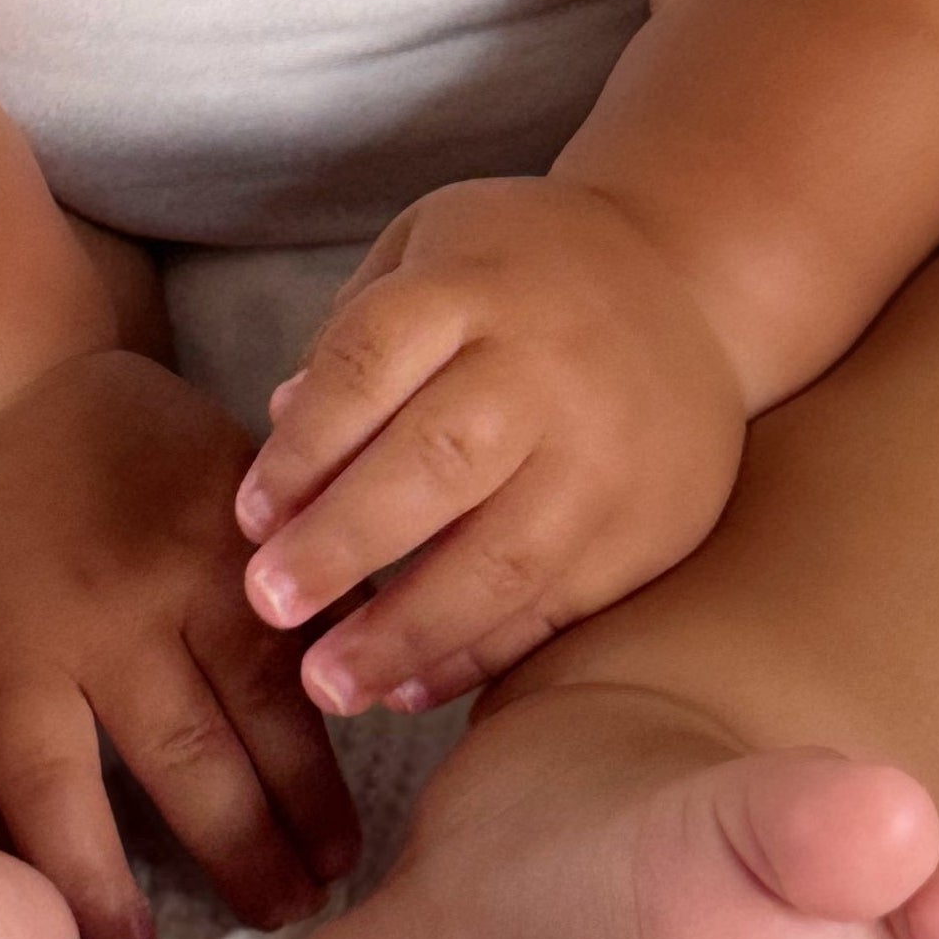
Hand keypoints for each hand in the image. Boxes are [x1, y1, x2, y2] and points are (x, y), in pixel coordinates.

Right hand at [0, 349, 360, 938]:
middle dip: (245, 856)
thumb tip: (376, 663)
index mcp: (200, 563)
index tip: (345, 860)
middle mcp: (109, 616)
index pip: (277, 703)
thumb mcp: (235, 472)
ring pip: (60, 794)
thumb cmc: (123, 435)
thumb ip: (292, 571)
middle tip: (284, 918)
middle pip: (188, 765)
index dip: (314, 795)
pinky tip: (9, 915)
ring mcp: (7, 648)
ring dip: (101, 892)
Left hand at [235, 178, 746, 715]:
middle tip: (269, 606)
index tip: (248, 518)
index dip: (305, 446)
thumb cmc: (521, 271)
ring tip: (329, 683)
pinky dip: (481, 653)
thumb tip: (281, 427)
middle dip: (344, 542)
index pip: (373, 361)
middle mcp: (547, 366)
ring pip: (503, 554)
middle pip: (438, 461)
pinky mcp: (652, 524)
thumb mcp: (427, 251)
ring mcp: (607, 452)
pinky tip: (411, 687)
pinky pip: (557, 604)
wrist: (690, 283)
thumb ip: (353, 340)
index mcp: (476, 285)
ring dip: (407, 629)